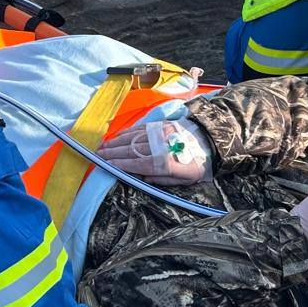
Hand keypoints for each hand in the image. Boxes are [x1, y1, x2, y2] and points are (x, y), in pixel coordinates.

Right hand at [97, 117, 213, 185]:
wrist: (210, 141)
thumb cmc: (197, 165)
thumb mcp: (184, 180)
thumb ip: (163, 181)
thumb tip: (143, 178)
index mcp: (165, 162)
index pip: (137, 164)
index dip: (121, 164)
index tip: (106, 164)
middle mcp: (159, 146)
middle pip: (131, 150)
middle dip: (112, 153)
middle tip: (97, 156)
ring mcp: (158, 134)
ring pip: (132, 138)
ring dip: (115, 143)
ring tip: (102, 147)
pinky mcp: (160, 125)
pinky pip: (139, 129)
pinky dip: (125, 133)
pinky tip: (116, 137)